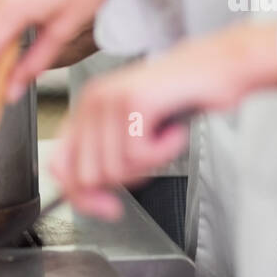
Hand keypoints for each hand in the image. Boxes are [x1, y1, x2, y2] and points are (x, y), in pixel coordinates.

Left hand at [50, 22, 276, 218]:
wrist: (216, 68)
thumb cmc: (182, 100)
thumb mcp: (134, 133)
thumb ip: (106, 158)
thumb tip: (90, 198)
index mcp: (86, 107)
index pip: (60, 164)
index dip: (80, 196)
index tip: (108, 208)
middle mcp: (92, 100)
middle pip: (88, 176)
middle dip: (125, 180)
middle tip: (152, 156)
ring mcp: (110, 98)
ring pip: (114, 169)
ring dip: (149, 164)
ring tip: (164, 137)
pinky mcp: (134, 101)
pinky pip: (139, 155)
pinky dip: (164, 152)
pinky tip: (174, 131)